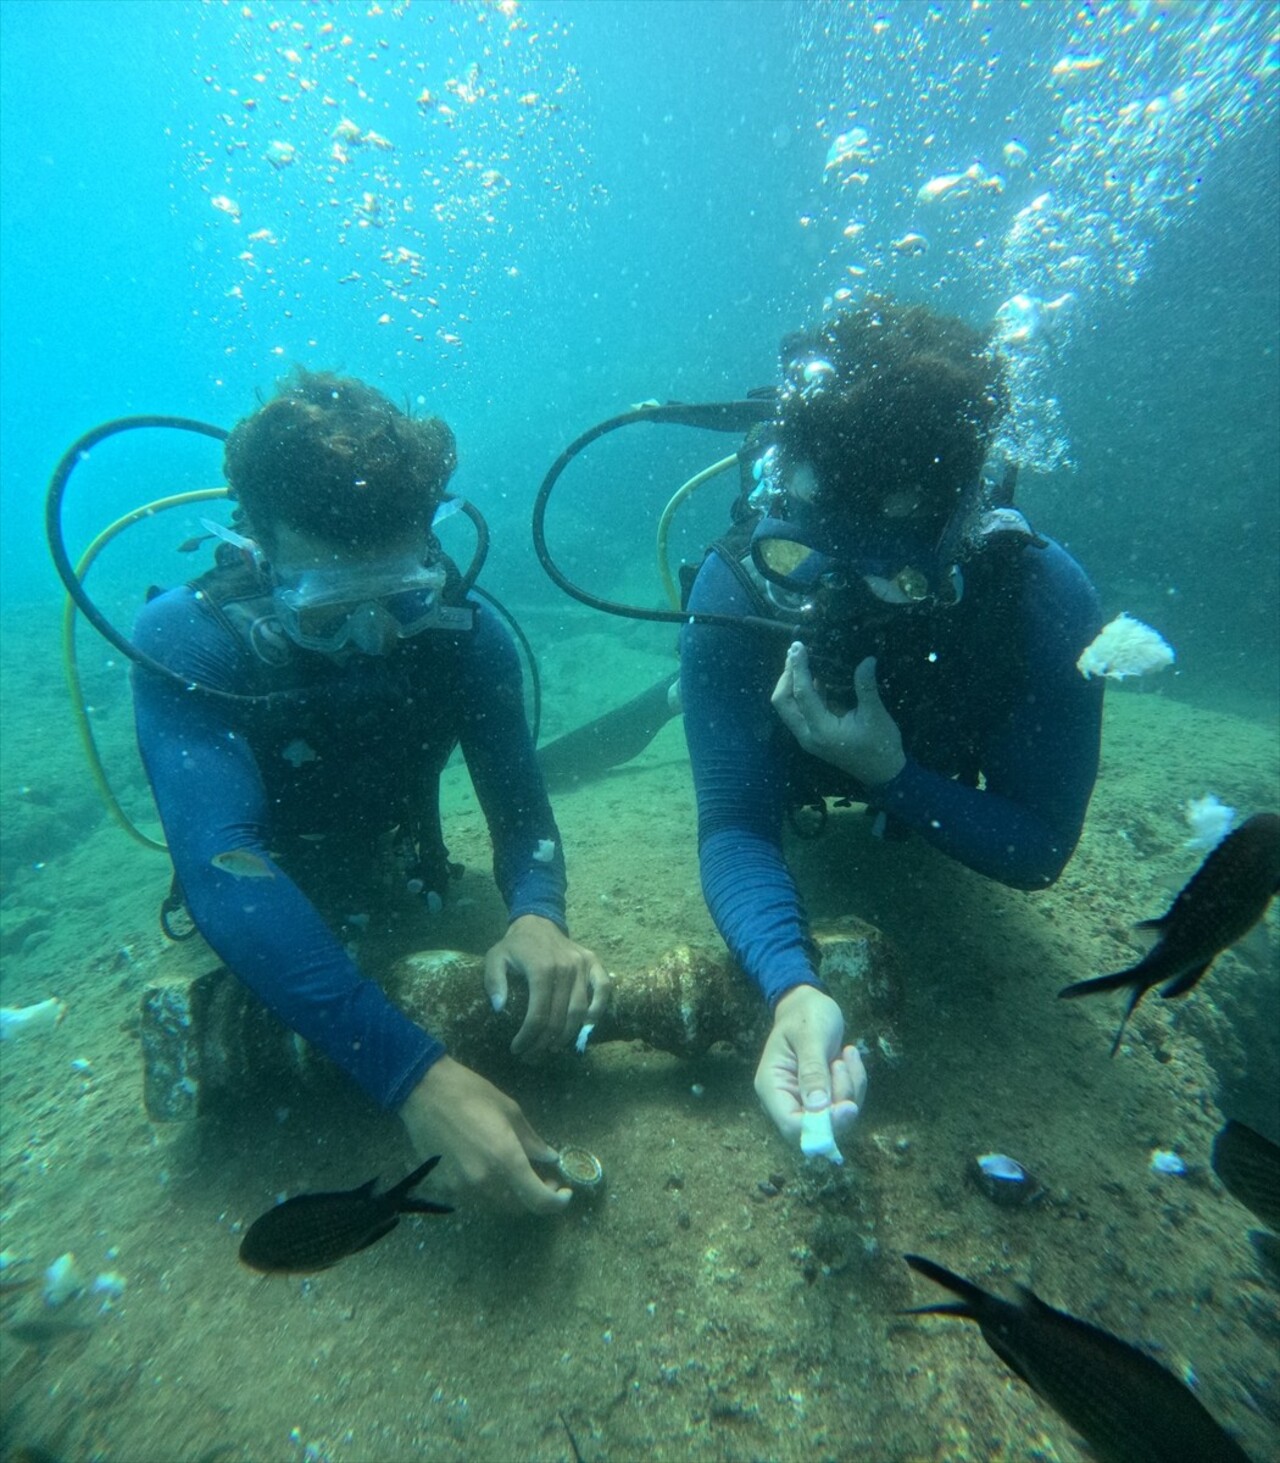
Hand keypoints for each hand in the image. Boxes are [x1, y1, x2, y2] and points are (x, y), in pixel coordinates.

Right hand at [399, 1055, 569, 1214]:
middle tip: (543, 1177)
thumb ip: (532, 1141)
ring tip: (516, 1173)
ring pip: (497, 1206)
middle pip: (519, 1207)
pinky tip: (488, 1169)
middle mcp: (485, 1181)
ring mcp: (461, 1187)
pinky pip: (474, 1198)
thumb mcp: (510, 1110)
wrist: (424, 1091)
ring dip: (512, 1195)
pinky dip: (489, 1191)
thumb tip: (550, 1159)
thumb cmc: (471, 1093)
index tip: (564, 1192)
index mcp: (506, 1159)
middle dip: (535, 1196)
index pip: (539, 1200)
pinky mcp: (444, 1186)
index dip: (557, 1202)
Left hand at [484, 914, 611, 1056]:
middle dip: (544, 1042)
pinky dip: (598, 1010)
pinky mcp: (594, 962)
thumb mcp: (495, 959)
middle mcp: (566, 967)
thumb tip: (499, 1008)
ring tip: (552, 1047)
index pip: (538, 1014)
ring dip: (568, 1035)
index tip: (517, 1049)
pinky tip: (585, 1026)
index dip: (528, 1037)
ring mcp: (582, 964)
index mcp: (541, 967)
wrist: (538, 922)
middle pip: (560, 1017)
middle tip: (532, 1054)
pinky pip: (603, 989)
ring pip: (580, 1010)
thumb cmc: (515, 946)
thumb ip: (494, 982)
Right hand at [755, 985, 867, 1159]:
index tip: (848, 1106)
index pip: (792, 1125)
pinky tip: (848, 1054)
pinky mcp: (824, 1097)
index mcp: (772, 1086)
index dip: (821, 1125)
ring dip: (851, 1087)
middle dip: (840, 1101)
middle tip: (845, 1065)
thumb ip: (813, 1072)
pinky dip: (855, 1082)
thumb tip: (818, 1109)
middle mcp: (786, 1100)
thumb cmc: (806, 1015)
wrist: (809, 1003)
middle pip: (817, 1127)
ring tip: (845, 1052)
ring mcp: (806, 1101)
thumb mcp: (810, 1037)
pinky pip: (846, 1103)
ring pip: (837, 1117)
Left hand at [771, 645, 905, 785]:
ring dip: (791, 683)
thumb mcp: (876, 715)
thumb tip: (867, 660)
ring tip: (800, 659)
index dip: (798, 668)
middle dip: (786, 676)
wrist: (884, 774)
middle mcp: (807, 735)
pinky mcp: (813, 735)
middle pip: (782, 702)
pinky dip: (802, 692)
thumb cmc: (881, 747)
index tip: (799, 647)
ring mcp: (808, 736)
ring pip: (788, 707)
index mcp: (821, 730)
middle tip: (796, 653)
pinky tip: (814, 676)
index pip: (801, 694)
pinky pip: (799, 711)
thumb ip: (866, 687)